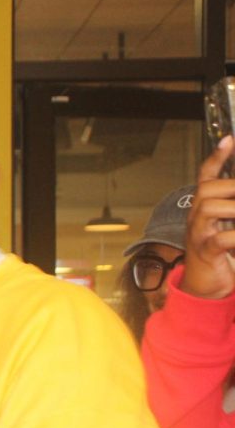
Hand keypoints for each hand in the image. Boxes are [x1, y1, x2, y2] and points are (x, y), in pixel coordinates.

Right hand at [181, 136, 234, 299]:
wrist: (206, 288)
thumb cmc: (221, 254)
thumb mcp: (229, 226)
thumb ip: (233, 208)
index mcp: (204, 208)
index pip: (206, 176)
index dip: (216, 157)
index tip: (229, 139)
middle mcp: (197, 217)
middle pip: (207, 189)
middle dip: (232, 186)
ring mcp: (198, 233)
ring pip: (210, 208)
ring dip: (234, 208)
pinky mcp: (205, 252)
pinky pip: (220, 239)